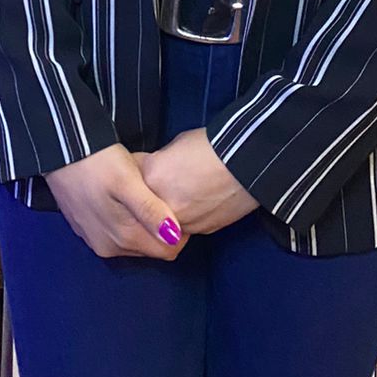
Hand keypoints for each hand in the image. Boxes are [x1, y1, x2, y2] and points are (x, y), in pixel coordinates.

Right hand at [43, 143, 188, 259]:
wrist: (59, 150)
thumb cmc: (99, 161)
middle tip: (164, 196)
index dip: (179, 231)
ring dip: (144, 223)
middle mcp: (109, 248)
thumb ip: (151, 211)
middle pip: (150, 247)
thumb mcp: (129, 181)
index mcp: (123, 238)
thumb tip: (174, 237)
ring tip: (147, 194)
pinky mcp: (85, 228)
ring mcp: (95, 240)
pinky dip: (127, 220)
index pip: (167, 251)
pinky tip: (127, 197)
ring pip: (133, 240)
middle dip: (161, 227)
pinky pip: (116, 232)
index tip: (181, 205)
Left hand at [136, 128, 259, 235]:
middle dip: (145, 200)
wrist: (247, 162)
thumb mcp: (177, 145)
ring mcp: (181, 222)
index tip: (137, 171)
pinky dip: (186, 218)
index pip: (129, 180)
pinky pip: (185, 227)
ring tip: (181, 195)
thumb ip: (160, 162)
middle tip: (158, 186)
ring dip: (165, 213)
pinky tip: (197, 202)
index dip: (134, 175)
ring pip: (162, 225)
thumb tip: (157, 172)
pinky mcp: (200, 231)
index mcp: (151, 177)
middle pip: (141, 208)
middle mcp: (160, 205)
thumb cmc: (213, 144)